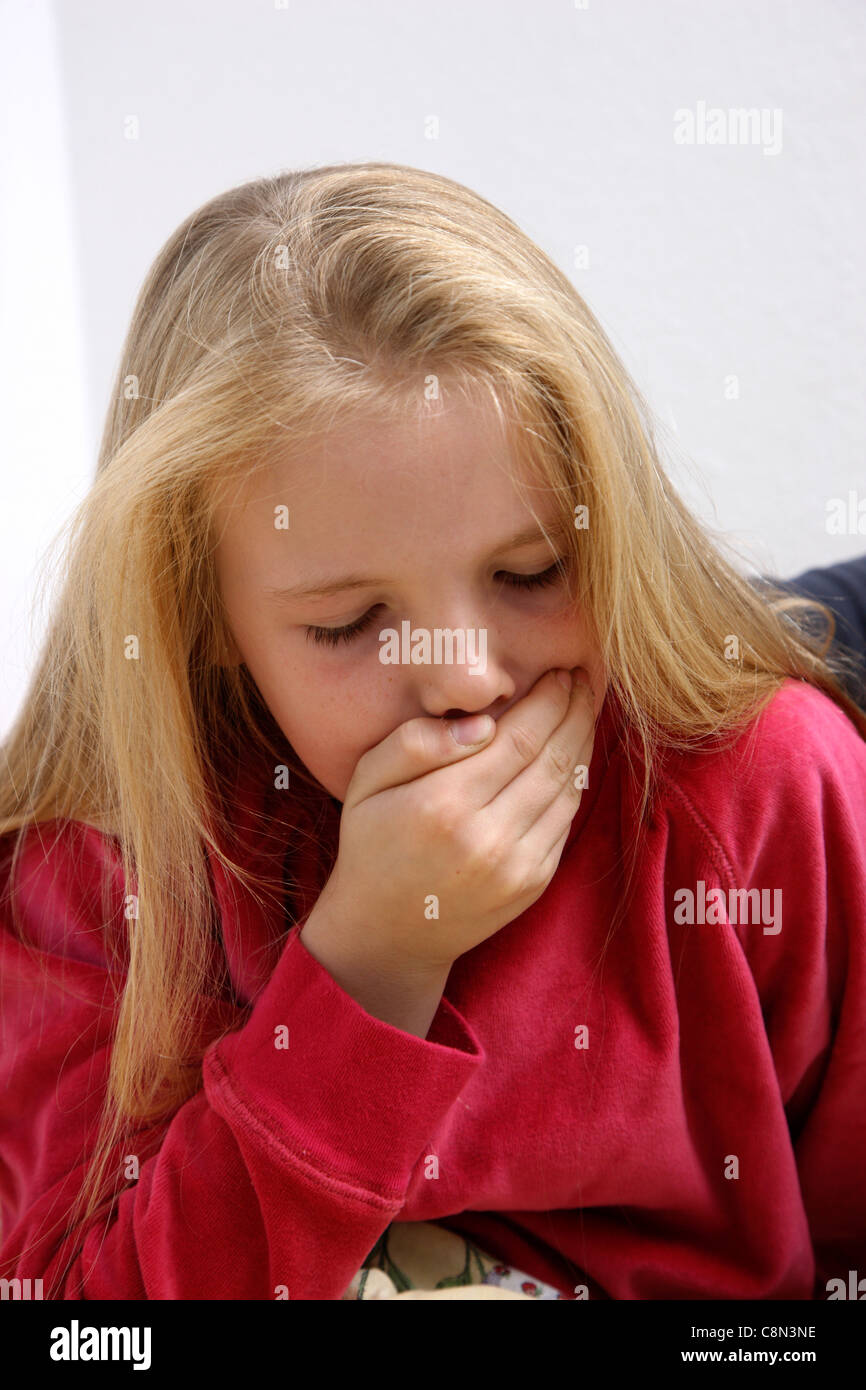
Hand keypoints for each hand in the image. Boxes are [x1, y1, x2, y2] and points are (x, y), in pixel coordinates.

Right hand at [304, 667, 597, 972]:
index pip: (520, 736)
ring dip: (583, 742)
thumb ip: (415, 743)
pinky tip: (573, 755)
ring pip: (568, 787)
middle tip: (584, 680)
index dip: (550, 699)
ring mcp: (517, 865)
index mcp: (444, 804)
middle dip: (576, 711)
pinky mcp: (533, 882)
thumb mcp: (368, 782)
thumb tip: (483, 723)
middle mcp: (488, 836)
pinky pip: (566, 819)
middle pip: (554, 757)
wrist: (387, 933)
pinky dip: (576, 781)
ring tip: (585, 708)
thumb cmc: (372, 844)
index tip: (561, 672)